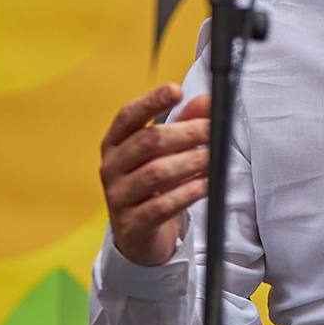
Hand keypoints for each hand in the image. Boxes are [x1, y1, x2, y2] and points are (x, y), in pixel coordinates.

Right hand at [100, 84, 210, 265]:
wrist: (139, 234)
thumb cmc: (151, 184)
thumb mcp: (164, 152)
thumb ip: (184, 124)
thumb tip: (207, 101)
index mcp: (114, 143)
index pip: (128, 116)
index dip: (151, 101)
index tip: (176, 90)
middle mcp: (111, 167)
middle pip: (147, 142)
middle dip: (184, 133)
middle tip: (210, 130)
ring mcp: (118, 196)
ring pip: (156, 173)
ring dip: (190, 163)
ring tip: (211, 159)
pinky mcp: (132, 223)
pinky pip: (162, 205)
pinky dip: (188, 192)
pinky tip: (204, 185)